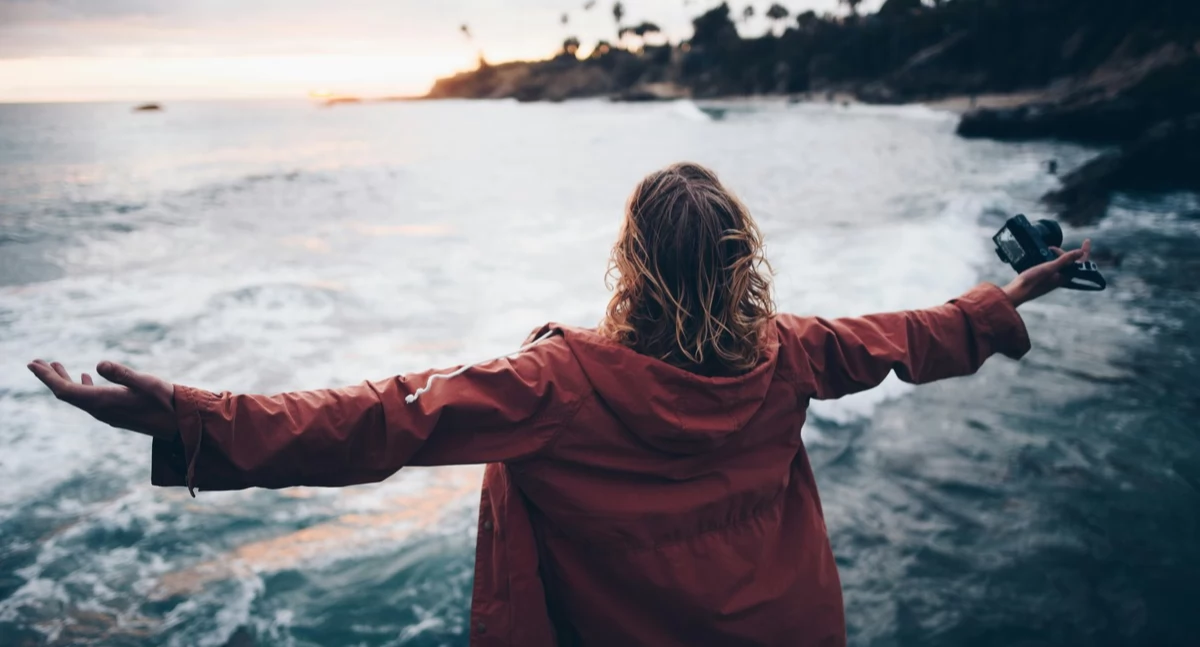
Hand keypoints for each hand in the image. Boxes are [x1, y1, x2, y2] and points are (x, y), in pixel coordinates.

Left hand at [27, 360, 177, 439]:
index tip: (32, 363)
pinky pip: (90, 400)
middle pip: (67, 394)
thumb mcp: (147, 382)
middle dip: (50, 378)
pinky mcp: (116, 413)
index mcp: (104, 402)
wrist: (181, 425)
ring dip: (64, 381)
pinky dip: (81, 386)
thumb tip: (98, 363)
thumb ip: (123, 374)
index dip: (47, 377)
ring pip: (78, 397)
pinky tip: (85, 377)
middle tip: (35, 362)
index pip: (66, 391)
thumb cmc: (167, 401)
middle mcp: (101, 410)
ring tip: (54, 365)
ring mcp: (108, 414)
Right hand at [1002, 238, 1091, 306]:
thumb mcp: (1049, 267)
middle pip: (1069, 262)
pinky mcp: (1043, 278)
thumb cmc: (1032, 281)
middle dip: (1063, 252)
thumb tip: (1081, 252)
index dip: (1085, 251)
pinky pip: (1051, 266)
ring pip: (1059, 264)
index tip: (1087, 241)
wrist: (1016, 292)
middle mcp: (1060, 278)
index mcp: (1064, 277)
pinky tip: (1040, 257)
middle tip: (1052, 248)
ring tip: (1047, 251)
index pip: (1080, 263)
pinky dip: (1048, 259)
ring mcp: (1051, 279)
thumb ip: (1065, 260)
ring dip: (1055, 255)